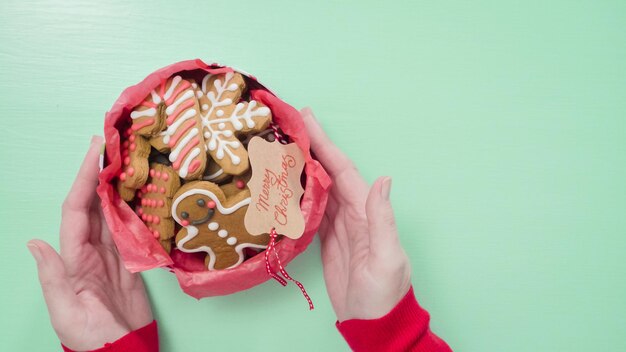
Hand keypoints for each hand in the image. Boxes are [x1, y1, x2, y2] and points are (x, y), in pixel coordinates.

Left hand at [27, 136, 152, 350]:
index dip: (84, 179)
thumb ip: (53, 277)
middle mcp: (90, 250)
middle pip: (94, 204)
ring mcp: (112, 255)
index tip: (96, 152)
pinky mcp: (131, 261)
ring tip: (130, 161)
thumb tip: (36, 243)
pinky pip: (132, 229)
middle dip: (100, 173)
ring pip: (113, 212)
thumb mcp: (65, 311)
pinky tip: (144, 194)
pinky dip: (136, 209)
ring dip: (118, 186)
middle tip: (115, 144)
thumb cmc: (91, 336)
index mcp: (73, 257)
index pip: (77, 210)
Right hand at [301, 108, 411, 321]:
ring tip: (282, 147)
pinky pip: (311, 210)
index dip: (325, 144)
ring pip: (318, 188)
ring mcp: (339, 226)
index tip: (307, 119)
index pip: (342, 170)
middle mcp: (353, 213)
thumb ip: (382, 219)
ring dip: (302, 167)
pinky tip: (287, 184)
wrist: (373, 324)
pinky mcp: (327, 241)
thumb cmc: (384, 294)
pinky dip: (299, 194)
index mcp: (366, 212)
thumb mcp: (386, 257)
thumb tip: (383, 179)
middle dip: (310, 147)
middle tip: (287, 124)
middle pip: (327, 173)